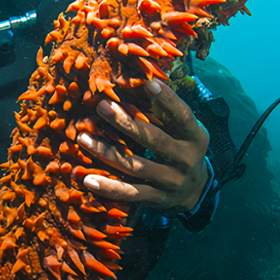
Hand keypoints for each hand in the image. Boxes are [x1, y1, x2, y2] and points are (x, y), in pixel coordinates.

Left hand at [77, 79, 209, 212]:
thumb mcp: (187, 131)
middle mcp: (186, 160)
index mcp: (196, 137)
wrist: (196, 192)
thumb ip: (169, 112)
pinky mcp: (157, 199)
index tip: (148, 82)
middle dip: (125, 123)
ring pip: (135, 166)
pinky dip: (110, 188)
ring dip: (107, 152)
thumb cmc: (184, 149)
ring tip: (83, 138)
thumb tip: (144, 81)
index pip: (183, 116)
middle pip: (153, 140)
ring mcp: (171, 181)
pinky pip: (131, 193)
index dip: (168, 99)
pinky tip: (89, 180)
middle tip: (102, 106)